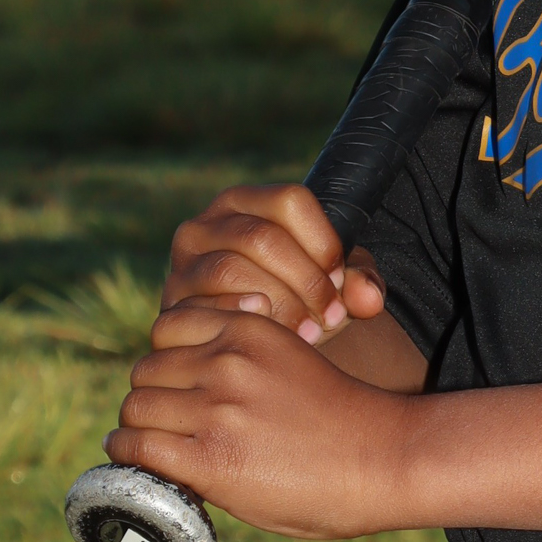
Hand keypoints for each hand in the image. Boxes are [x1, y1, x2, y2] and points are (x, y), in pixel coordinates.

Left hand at [106, 306, 420, 538]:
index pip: (168, 327)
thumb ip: (246, 357)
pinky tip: (142, 466)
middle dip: (154, 396)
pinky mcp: (209, 459)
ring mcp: (216, 410)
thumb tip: (198, 376)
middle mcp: (227, 362)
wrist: (385, 458)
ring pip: (136, 408)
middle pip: (146, 370)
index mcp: (249, 330)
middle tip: (169, 423)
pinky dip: (132, 457)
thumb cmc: (344, 417)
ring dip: (140, 428)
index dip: (169, 357)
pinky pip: (137, 447)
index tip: (180, 383)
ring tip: (155, 447)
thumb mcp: (293, 358)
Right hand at [159, 184, 387, 347]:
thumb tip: (370, 299)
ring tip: (310, 332)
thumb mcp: (333, 286)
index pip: (290, 200)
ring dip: (279, 303)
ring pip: (231, 269)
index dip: (323, 241)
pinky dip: (244, 321)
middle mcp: (206, 223)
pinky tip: (272, 335)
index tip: (341, 280)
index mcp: (246, 202)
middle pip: (262, 237)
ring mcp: (183, 263)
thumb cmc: (298, 299)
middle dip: (305, 280)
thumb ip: (360, 283)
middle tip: (331, 316)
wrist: (249, 341)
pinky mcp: (172, 303)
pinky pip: (204, 306)